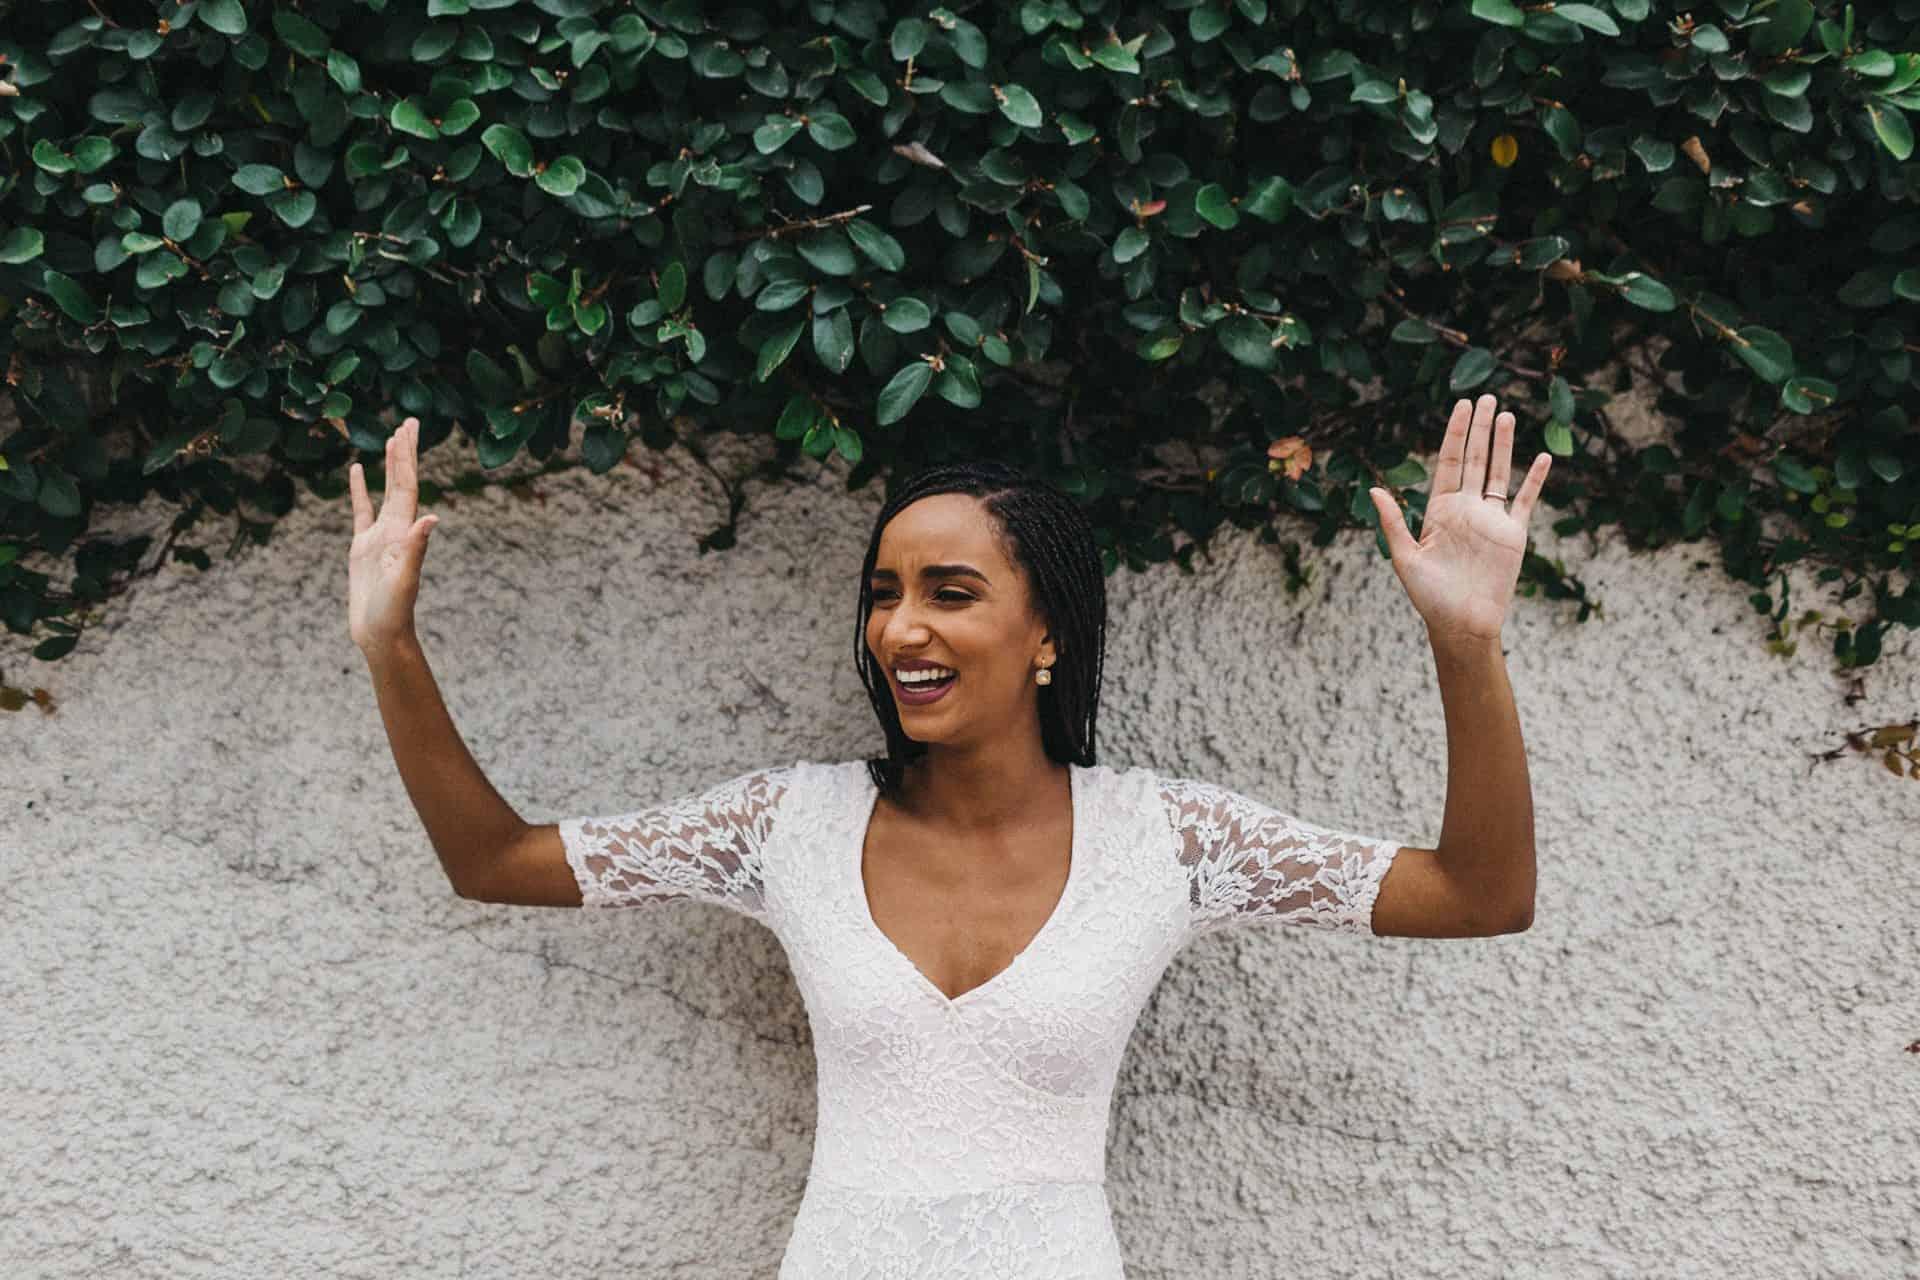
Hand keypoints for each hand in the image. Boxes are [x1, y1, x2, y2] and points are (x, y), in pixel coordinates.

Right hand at [347, 416, 439, 652]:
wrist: (381, 635)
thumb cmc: (394, 611)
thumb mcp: (404, 579)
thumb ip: (416, 549)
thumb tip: (432, 519)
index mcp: (405, 531)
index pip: (407, 485)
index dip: (407, 457)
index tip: (409, 430)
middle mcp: (395, 529)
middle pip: (401, 481)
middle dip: (405, 452)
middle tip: (409, 422)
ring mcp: (379, 536)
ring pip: (384, 492)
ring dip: (388, 466)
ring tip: (392, 438)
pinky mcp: (362, 547)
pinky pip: (360, 511)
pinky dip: (360, 490)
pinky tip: (357, 471)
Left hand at [1367, 394, 1550, 645]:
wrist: (1461, 624)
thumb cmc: (1429, 597)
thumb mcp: (1405, 558)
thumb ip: (1393, 522)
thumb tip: (1374, 490)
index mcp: (1439, 510)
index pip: (1449, 462)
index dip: (1455, 434)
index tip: (1462, 406)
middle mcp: (1466, 509)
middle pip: (1474, 459)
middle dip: (1480, 429)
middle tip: (1487, 397)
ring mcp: (1491, 520)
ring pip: (1499, 473)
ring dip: (1504, 445)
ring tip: (1507, 415)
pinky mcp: (1513, 535)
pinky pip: (1525, 501)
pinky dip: (1535, 481)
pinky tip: (1543, 458)